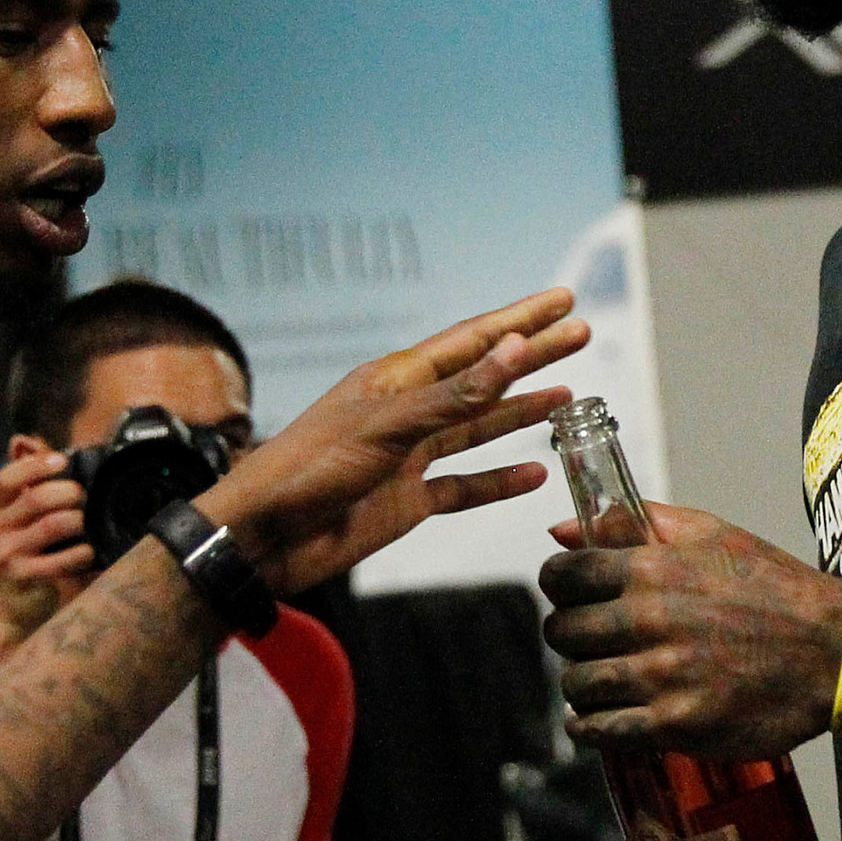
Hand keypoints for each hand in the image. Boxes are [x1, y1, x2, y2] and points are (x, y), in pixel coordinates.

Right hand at [0, 442, 94, 694]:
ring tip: (88, 524)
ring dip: (79, 521)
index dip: (35, 465)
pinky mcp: (23, 579)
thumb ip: (22, 486)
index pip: (7, 478)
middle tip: (84, 497)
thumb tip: (24, 441)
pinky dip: (82, 553)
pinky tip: (90, 553)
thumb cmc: (14, 562)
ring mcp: (6, 555)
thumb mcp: (10, 522)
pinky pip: (62, 560)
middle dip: (68, 493)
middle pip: (36, 499)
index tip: (62, 460)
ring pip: (52, 526)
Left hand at [199, 289, 586, 594]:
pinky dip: (499, 480)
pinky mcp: (405, 501)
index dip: (519, 319)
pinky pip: (464, 486)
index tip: (562, 301)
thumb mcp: (386, 427)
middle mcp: (406, 411)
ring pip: (477, 428)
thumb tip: (514, 349)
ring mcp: (408, 457)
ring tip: (568, 396)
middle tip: (579, 334)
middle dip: (531, 356)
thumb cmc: (307, 470)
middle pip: (483, 378)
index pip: (472, 340)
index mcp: (396, 380)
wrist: (262, 539)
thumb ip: (454, 395)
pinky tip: (535, 472)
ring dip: (520, 412)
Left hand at [542, 503, 841, 760]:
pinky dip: (589, 727)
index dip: (558, 585)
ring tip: (602, 679)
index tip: (569, 595)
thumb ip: (635, 522)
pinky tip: (596, 719)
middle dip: (569, 636)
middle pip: (563, 633)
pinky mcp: (676, 725)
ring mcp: (662, 676)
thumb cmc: (775, 587)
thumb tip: (563, 529)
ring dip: (581, 683)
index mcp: (652, 568)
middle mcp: (650, 620)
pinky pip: (601, 730)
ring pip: (577, 683)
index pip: (563, 575)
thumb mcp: (712, 534)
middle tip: (590, 641)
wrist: (835, 652)